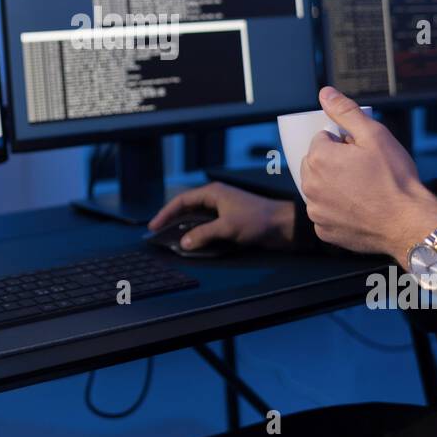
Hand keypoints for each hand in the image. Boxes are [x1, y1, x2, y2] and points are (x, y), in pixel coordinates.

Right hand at [147, 182, 296, 252]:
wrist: (283, 225)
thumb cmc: (256, 220)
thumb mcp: (227, 227)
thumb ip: (203, 234)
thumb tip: (183, 243)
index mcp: (213, 193)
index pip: (182, 200)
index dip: (166, 212)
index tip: (154, 226)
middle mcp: (216, 199)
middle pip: (188, 209)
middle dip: (173, 221)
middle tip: (160, 235)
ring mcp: (223, 210)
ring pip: (197, 219)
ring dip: (186, 229)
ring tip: (173, 241)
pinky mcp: (230, 221)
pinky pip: (208, 227)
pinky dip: (198, 234)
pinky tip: (193, 244)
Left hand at [300, 86, 436, 264]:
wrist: (409, 223)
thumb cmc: (395, 179)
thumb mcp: (374, 135)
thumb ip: (345, 112)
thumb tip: (325, 94)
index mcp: (319, 158)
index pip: (322, 139)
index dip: (343, 143)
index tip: (361, 153)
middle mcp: (310, 185)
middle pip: (316, 163)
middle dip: (334, 162)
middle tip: (364, 170)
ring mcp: (316, 211)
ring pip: (319, 188)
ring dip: (333, 185)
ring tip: (363, 190)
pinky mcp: (324, 230)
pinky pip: (325, 212)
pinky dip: (337, 209)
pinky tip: (359, 208)